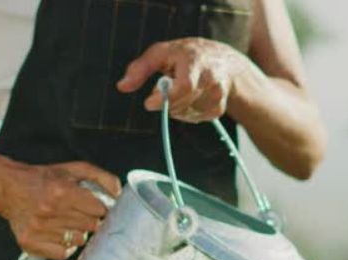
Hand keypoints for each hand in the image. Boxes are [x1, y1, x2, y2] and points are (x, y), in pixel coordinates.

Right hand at [0, 161, 120, 259]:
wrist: (7, 188)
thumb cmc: (41, 179)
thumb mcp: (72, 169)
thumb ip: (100, 176)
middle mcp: (49, 211)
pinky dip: (65, 247)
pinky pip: (61, 254)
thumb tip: (119, 193)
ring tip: (67, 223)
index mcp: (61, 191)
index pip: (98, 210)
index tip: (94, 207)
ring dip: (77, 233)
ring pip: (78, 241)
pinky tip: (60, 236)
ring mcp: (38, 229)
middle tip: (80, 214)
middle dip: (90, 220)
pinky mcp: (29, 242)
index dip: (100, 208)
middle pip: (90, 226)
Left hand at [117, 38, 252, 122]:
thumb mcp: (162, 52)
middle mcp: (211, 78)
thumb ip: (141, 67)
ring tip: (179, 88)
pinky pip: (193, 119)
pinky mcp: (218, 109)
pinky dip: (185, 112)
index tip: (149, 102)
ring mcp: (217, 95)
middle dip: (166, 102)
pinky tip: (190, 97)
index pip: (184, 87)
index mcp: (196, 61)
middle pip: (181, 105)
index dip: (165, 99)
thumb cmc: (186, 55)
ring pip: (185, 114)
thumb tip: (122, 86)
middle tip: (162, 89)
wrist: (226, 62)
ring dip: (174, 106)